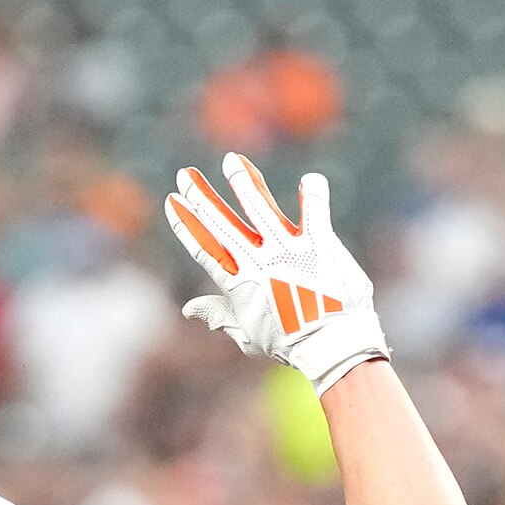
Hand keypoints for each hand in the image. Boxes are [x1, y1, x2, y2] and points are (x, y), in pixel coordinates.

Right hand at [167, 153, 388, 391]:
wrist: (332, 344)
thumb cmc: (291, 344)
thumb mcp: (248, 334)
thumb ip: (219, 316)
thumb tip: (189, 308)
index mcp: (238, 282)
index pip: (204, 247)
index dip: (185, 224)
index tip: (172, 202)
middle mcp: (258, 260)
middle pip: (221, 222)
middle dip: (200, 196)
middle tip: (184, 175)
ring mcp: (288, 249)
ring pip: (259, 206)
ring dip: (243, 181)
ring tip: (232, 160)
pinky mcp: (319, 243)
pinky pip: (314, 210)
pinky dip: (313, 193)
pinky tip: (311, 179)